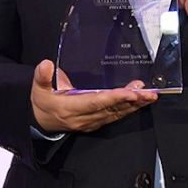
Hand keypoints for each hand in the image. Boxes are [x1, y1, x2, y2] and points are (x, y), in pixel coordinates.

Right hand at [30, 60, 157, 133]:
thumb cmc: (43, 102)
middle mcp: (84, 117)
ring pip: (116, 113)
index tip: (130, 93)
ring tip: (149, 96)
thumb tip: (46, 64)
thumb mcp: (38, 89)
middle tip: (148, 93)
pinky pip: (115, 115)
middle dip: (131, 101)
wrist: (41, 122)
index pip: (95, 103)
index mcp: (70, 108)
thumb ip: (42, 77)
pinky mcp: (97, 121)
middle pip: (111, 109)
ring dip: (134, 105)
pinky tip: (140, 101)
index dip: (114, 98)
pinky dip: (129, 109)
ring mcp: (91, 121)